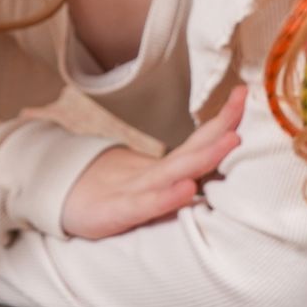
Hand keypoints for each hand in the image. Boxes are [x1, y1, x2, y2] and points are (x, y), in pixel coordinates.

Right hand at [60, 85, 245, 240]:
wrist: (63, 202)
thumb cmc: (114, 197)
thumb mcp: (150, 188)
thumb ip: (179, 178)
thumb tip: (219, 172)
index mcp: (165, 169)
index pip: (199, 141)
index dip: (223, 121)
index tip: (243, 93)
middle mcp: (154, 175)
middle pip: (192, 149)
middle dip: (221, 126)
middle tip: (242, 99)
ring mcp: (135, 191)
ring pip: (174, 171)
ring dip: (205, 155)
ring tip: (231, 139)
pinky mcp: (118, 213)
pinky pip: (147, 205)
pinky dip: (167, 196)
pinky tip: (186, 189)